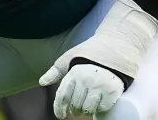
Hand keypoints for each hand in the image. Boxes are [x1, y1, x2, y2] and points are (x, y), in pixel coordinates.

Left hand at [39, 0, 157, 118]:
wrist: (115, 45)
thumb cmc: (90, 52)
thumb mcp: (68, 58)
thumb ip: (55, 71)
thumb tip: (42, 82)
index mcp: (74, 72)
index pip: (63, 97)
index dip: (59, 109)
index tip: (60, 116)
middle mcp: (86, 79)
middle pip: (75, 105)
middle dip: (75, 109)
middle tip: (77, 108)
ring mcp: (101, 85)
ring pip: (88, 109)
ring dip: (86, 110)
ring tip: (87, 106)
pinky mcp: (114, 90)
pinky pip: (103, 108)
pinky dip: (100, 109)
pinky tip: (99, 104)